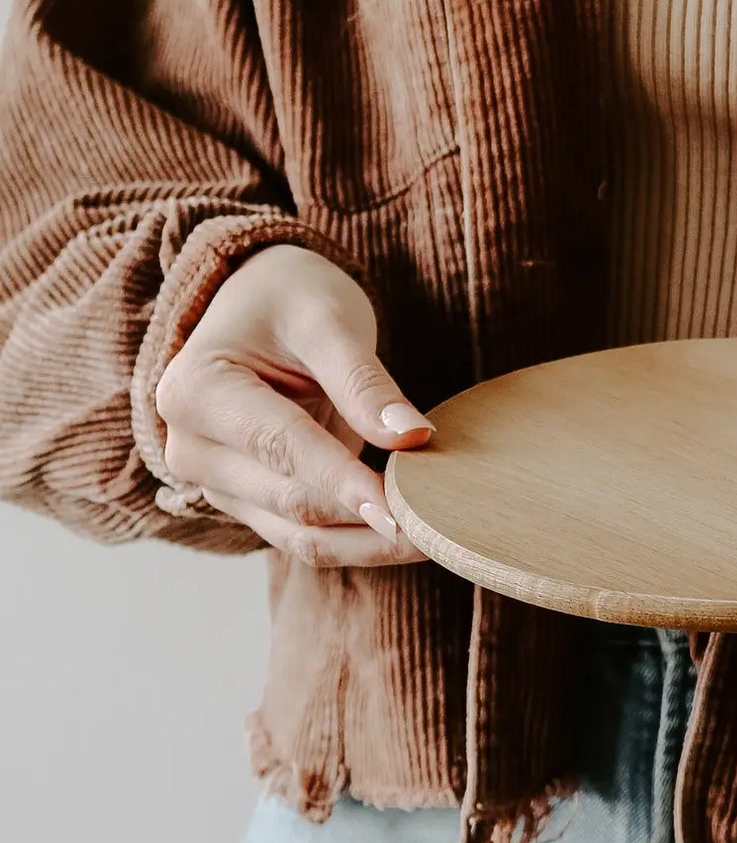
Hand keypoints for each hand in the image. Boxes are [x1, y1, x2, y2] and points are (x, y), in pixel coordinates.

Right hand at [154, 243, 433, 566]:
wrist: (261, 304)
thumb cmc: (290, 299)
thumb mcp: (328, 320)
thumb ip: (364, 382)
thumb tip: (412, 437)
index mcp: (198, 391)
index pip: (282, 447)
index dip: (344, 481)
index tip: (401, 509)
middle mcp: (191, 447)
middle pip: (290, 500)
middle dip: (365, 517)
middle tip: (438, 526)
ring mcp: (215, 482)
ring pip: (298, 535)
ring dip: (366, 544)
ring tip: (433, 541)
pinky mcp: (247, 501)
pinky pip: (304, 536)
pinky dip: (356, 540)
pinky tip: (407, 537)